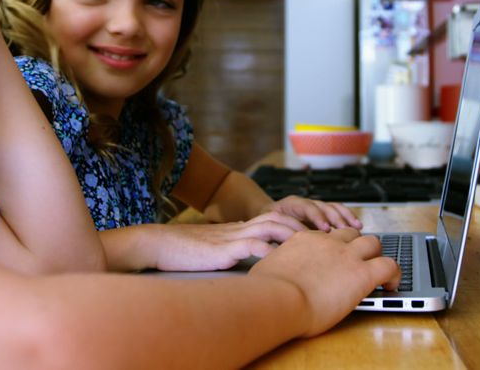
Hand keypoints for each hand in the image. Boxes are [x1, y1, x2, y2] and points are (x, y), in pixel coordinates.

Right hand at [144, 214, 302, 271]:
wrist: (158, 244)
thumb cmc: (183, 251)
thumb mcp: (214, 250)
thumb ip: (232, 252)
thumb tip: (248, 261)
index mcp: (238, 230)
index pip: (274, 220)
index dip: (294, 225)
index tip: (312, 236)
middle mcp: (239, 229)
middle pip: (278, 218)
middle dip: (301, 226)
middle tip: (321, 237)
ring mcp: (231, 238)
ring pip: (270, 227)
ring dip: (292, 235)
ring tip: (310, 245)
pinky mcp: (222, 249)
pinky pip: (251, 245)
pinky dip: (269, 250)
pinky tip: (281, 258)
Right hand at [249, 228, 399, 336]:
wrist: (277, 298)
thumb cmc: (265, 291)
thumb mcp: (267, 269)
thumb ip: (277, 267)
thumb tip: (273, 277)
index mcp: (304, 240)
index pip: (327, 236)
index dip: (334, 246)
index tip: (336, 258)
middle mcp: (327, 243)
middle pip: (352, 233)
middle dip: (358, 245)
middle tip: (360, 262)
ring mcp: (346, 255)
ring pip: (373, 243)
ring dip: (376, 255)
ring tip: (380, 272)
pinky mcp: (362, 273)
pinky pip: (388, 265)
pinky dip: (393, 273)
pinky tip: (391, 285)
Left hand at [262, 196, 361, 230]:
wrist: (267, 221)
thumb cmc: (267, 228)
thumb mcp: (268, 229)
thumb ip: (278, 236)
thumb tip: (286, 247)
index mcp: (289, 205)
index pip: (306, 207)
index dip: (317, 217)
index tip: (325, 229)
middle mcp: (305, 204)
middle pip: (323, 206)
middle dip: (335, 218)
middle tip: (343, 230)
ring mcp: (314, 207)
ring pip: (332, 208)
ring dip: (345, 218)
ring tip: (355, 228)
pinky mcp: (322, 214)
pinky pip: (337, 212)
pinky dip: (347, 218)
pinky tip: (356, 226)